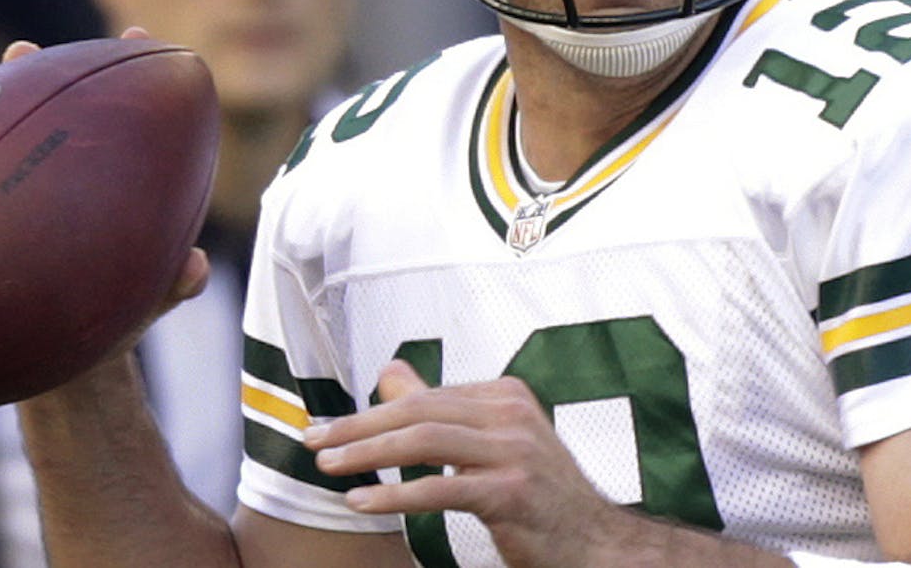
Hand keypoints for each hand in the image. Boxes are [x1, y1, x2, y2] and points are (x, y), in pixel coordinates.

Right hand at [0, 27, 206, 357]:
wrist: (66, 361)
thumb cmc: (116, 318)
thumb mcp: (149, 299)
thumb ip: (174, 284)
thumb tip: (194, 269)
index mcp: (111, 179)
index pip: (123, 111)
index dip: (128, 67)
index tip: (132, 36)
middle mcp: (61, 176)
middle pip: (49, 111)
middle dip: (33, 74)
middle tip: (20, 52)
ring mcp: (15, 195)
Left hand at [306, 361, 627, 567]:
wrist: (594, 540)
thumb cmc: (539, 494)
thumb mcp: (492, 442)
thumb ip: (440, 408)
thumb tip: (389, 370)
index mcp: (506, 396)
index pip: (424, 398)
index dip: (369, 413)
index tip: (328, 431)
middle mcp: (513, 415)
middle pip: (420, 412)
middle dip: (359, 427)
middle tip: (315, 442)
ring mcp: (516, 452)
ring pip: (426, 441)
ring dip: (369, 455)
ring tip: (330, 468)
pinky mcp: (512, 491)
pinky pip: (442, 487)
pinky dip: (396, 494)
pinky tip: (363, 502)